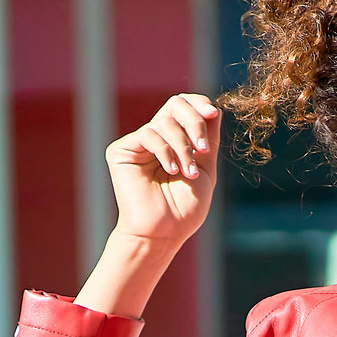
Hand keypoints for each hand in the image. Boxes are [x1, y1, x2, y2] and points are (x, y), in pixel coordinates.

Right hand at [78, 95, 220, 316]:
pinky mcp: (122, 151)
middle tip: (203, 148)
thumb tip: (215, 108)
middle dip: (194, 122)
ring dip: (183, 148)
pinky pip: (148, 134)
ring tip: (189, 173)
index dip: (199, 104)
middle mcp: (156, 138)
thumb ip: (209, 139)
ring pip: (165, 122)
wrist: (164, 233)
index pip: (185, 107)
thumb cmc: (185, 209)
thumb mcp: (206, 169)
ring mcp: (138, 143)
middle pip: (175, 104)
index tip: (213, 113)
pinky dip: (165, 151)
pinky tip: (171, 170)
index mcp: (175, 140)